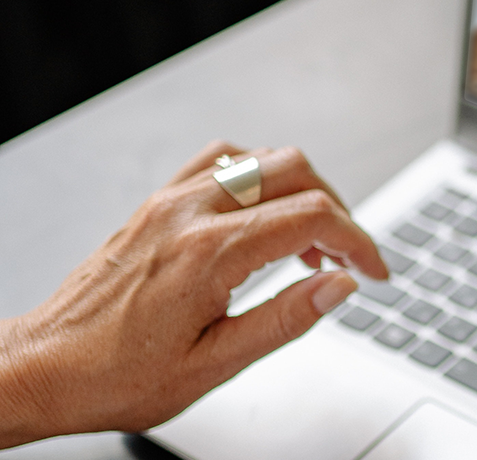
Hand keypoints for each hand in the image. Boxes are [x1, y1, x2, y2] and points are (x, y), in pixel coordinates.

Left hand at [0, 141, 386, 447]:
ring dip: (303, 190)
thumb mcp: (214, 365)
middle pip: (296, 171)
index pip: (312, 218)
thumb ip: (287, 318)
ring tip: (310, 243)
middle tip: (349, 257)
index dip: (359, 241)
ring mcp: (170, 202)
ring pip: (263, 158)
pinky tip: (265, 213)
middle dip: (339, 210)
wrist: (43, 370)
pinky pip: (222, 160)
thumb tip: (340, 286)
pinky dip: (260, 176)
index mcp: (209, 254)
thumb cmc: (115, 377)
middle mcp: (189, 214)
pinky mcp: (157, 203)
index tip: (375, 270)